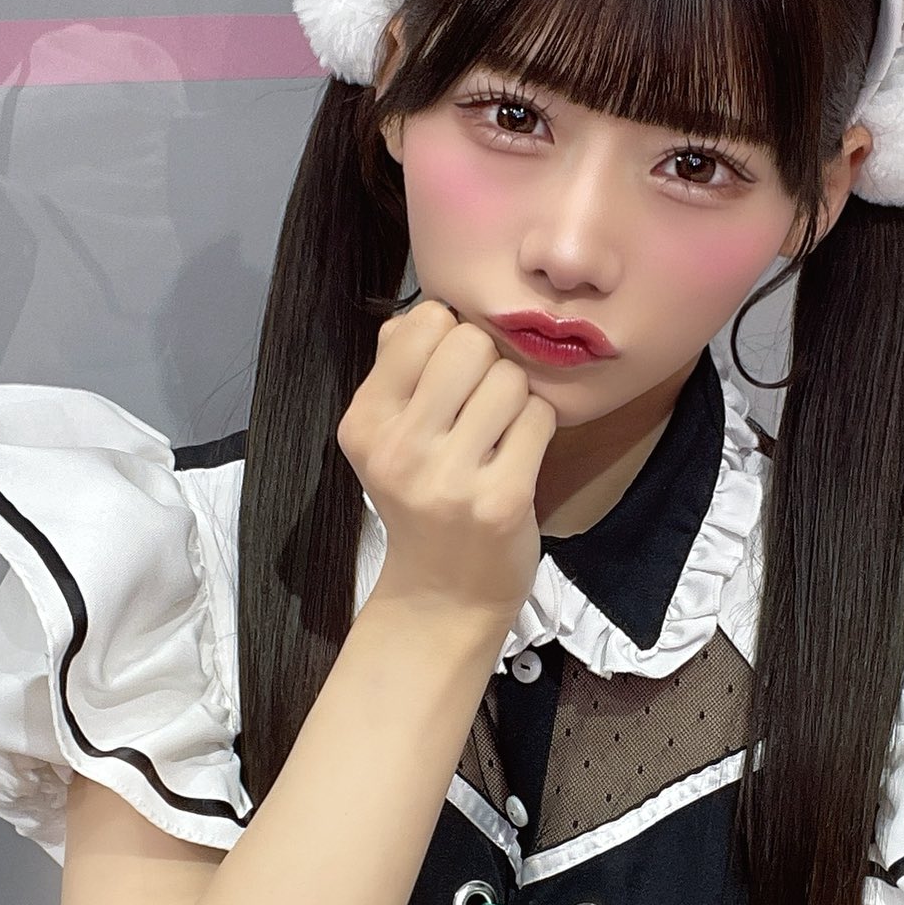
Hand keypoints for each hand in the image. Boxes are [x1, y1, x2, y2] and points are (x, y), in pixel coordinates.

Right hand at [336, 298, 558, 631]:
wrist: (443, 594)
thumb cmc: (422, 500)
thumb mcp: (386, 435)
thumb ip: (397, 365)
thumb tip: (429, 310)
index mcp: (364, 422)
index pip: (423, 323)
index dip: (449, 338)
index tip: (449, 378)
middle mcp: (399, 448)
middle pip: (471, 343)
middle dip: (488, 365)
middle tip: (480, 407)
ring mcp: (450, 478)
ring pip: (511, 379)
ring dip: (516, 400)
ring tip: (497, 437)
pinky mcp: (502, 500)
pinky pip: (539, 418)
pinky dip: (538, 430)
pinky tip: (517, 458)